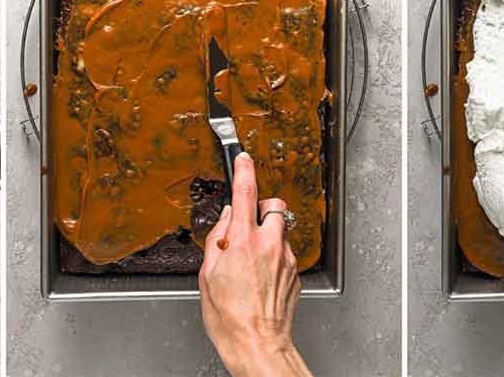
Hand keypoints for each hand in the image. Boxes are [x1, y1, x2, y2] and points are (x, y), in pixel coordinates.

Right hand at [199, 152, 310, 376]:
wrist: (257, 343)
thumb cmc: (229, 317)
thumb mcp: (207, 274)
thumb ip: (217, 239)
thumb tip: (226, 219)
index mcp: (243, 242)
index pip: (245, 193)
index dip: (244, 170)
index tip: (243, 159)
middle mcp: (270, 245)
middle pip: (274, 205)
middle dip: (261, 208)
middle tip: (246, 224)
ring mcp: (286, 259)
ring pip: (281, 230)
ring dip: (267, 235)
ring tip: (251, 261)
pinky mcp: (295, 273)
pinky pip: (286, 252)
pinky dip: (274, 256)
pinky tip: (260, 278)